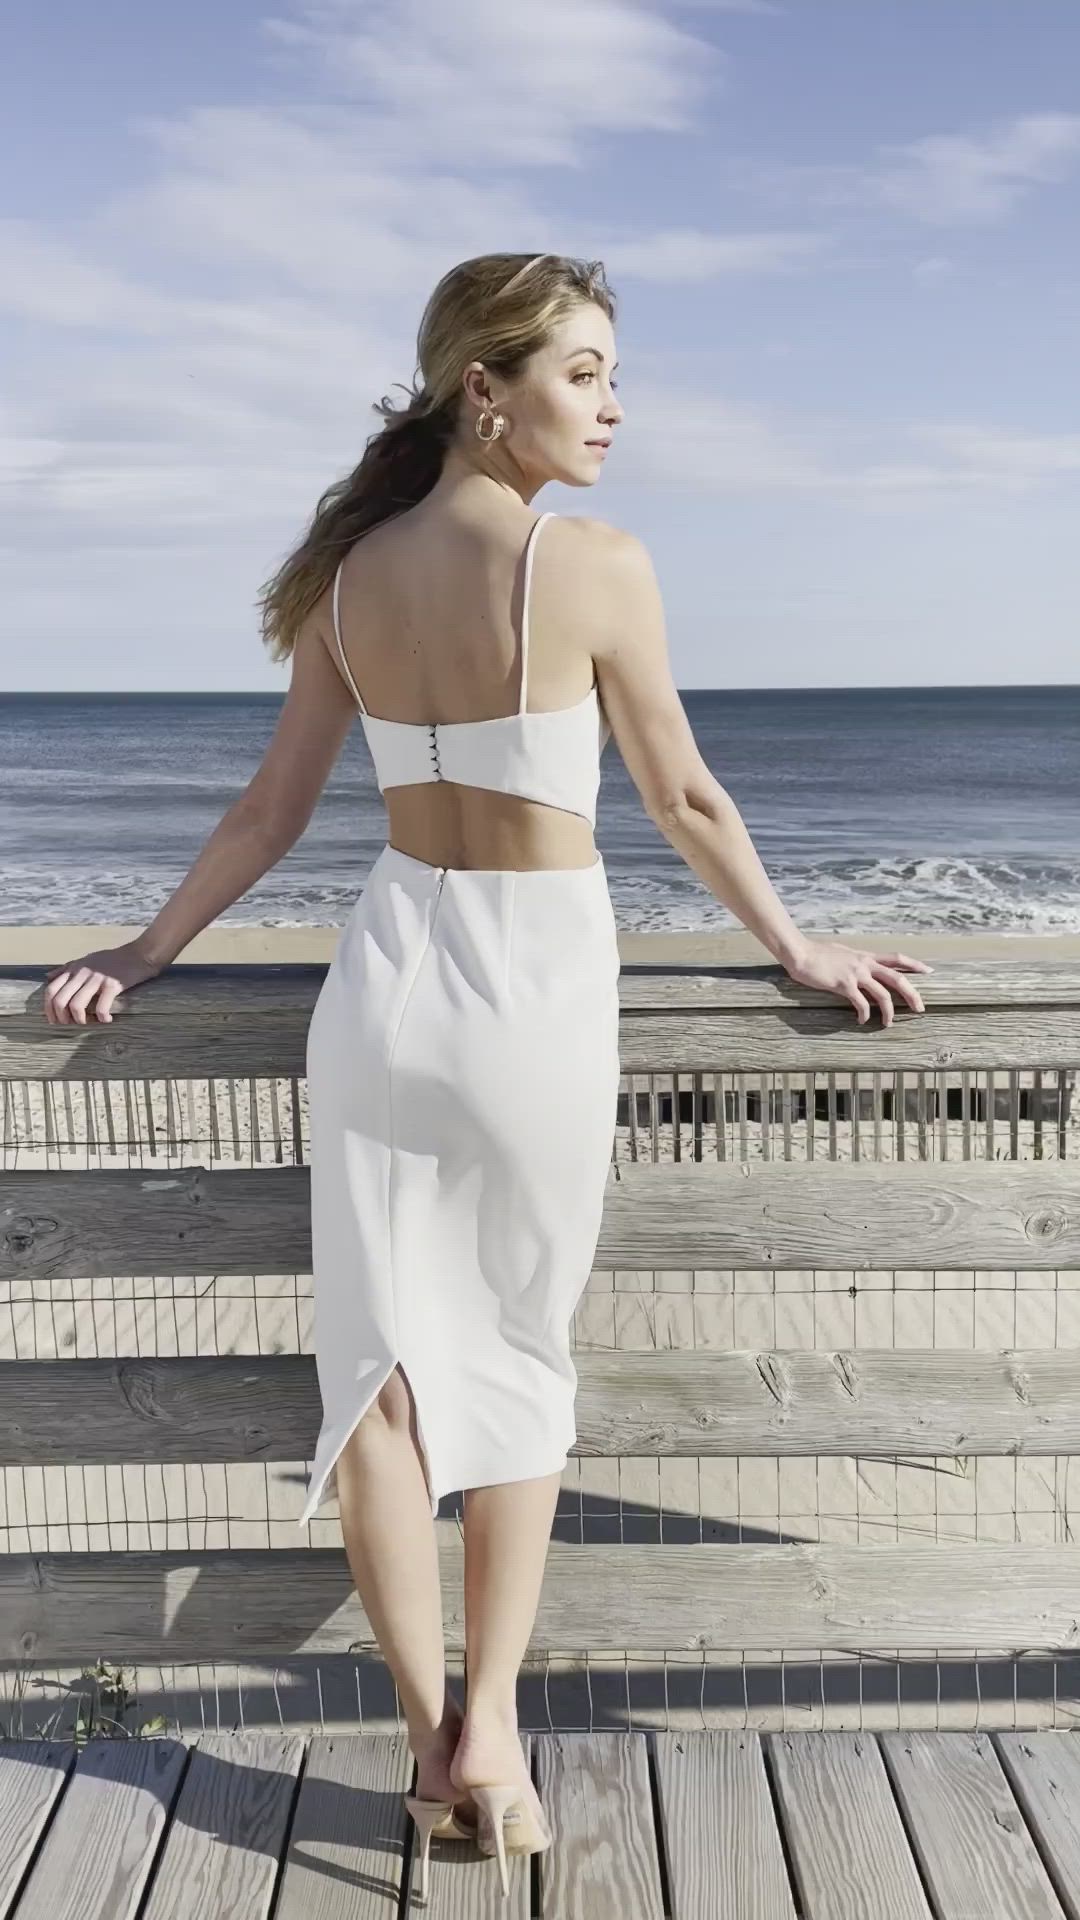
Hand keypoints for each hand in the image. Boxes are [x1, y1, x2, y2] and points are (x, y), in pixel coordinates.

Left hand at [42, 939, 164, 1025]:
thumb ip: (67, 968)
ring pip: (76, 1005)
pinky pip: (101, 1007)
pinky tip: (107, 1020)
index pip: (51, 990)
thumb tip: (48, 977)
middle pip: (60, 1000)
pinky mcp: (112, 985)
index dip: (48, 1008)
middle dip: (61, 1018)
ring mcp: (96, 979)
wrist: (140, 954)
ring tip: (87, 1023)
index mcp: (74, 968)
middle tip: (70, 1025)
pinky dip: (101, 1018)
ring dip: (79, 1020)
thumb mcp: (86, 959)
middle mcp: (82, 973)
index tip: (54, 1020)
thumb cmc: (114, 959)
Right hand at [783, 938, 931, 1026]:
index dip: (915, 964)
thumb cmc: (816, 953)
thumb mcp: (841, 953)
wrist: (800, 953)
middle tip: (920, 1008)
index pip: (897, 958)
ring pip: (883, 994)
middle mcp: (865, 964)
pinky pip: (861, 1003)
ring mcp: (855, 974)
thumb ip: (853, 960)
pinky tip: (862, 1021)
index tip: (929, 971)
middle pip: (898, 978)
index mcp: (866, 956)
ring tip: (889, 1023)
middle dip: (912, 994)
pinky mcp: (843, 984)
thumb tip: (857, 967)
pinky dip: (864, 1014)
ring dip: (889, 1011)